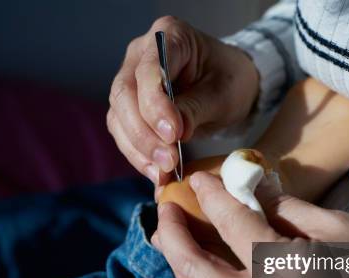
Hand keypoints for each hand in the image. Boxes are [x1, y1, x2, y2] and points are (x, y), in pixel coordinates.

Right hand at [107, 16, 259, 184]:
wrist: (229, 84)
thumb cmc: (230, 80)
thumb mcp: (224, 93)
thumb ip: (197, 108)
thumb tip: (173, 134)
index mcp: (168, 35)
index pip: (148, 70)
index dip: (155, 105)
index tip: (174, 135)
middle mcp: (140, 54)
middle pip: (124, 95)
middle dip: (144, 133)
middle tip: (168, 161)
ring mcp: (131, 80)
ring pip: (118, 117)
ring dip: (138, 149)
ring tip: (163, 173)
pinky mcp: (130, 107)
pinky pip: (124, 133)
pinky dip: (138, 155)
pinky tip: (156, 172)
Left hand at [152, 172, 348, 277]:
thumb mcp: (340, 228)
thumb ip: (286, 209)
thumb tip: (252, 192)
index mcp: (284, 271)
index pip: (231, 223)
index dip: (210, 196)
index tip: (198, 180)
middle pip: (193, 269)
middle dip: (171, 235)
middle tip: (164, 210)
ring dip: (185, 259)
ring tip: (172, 235)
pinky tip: (210, 261)